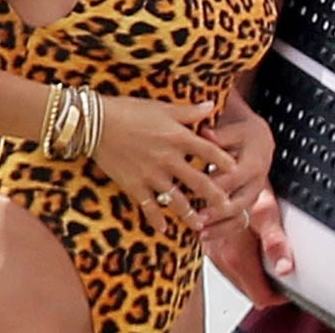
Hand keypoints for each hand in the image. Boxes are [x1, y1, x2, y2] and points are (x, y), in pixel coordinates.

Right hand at [93, 95, 236, 235]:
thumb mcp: (163, 107)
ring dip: (188, 213)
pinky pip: (149, 207)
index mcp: (178, 137)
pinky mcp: (134, 185)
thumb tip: (212, 105)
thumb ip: (189, 111)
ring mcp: (151, 175)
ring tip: (199, 225)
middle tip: (226, 206)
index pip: (208, 150)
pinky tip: (164, 229)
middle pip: (197, 180)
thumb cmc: (131, 110)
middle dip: (213, 195)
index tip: (236, 169)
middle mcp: (169, 158)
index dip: (223, 160)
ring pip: (175, 198)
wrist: (98, 123)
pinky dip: (156, 219)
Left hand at [200, 105, 275, 231]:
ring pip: (240, 216)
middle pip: (239, 201)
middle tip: (197, 218)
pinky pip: (239, 222)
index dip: (216, 186)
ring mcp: (254, 194)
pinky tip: (204, 236)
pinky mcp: (248, 203)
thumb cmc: (242, 131)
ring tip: (199, 232)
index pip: (234, 177)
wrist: (258, 137)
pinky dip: (222, 231)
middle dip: (217, 212)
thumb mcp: (234, 127)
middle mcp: (257, 181)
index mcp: (254, 161)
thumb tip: (205, 134)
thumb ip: (220, 135)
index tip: (196, 192)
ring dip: (219, 226)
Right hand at [203, 183, 294, 306]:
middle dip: (267, 282)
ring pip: (238, 276)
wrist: (221, 163)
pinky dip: (241, 259)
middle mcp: (221, 257)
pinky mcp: (209, 241)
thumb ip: (275, 241)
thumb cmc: (242, 181)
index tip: (291, 286)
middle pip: (249, 288)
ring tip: (270, 254)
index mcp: (235, 257)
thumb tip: (285, 268)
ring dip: (254, 270)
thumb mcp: (265, 211)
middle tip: (284, 267)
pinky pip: (227, 261)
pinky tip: (252, 242)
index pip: (260, 295)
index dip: (279, 294)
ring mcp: (213, 250)